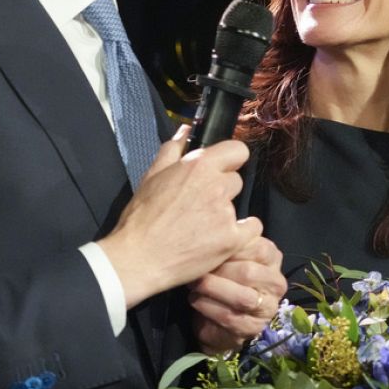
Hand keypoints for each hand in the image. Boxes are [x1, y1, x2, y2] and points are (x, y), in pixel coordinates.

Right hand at [98, 125, 260, 307]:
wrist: (138, 257)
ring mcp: (226, 213)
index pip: (237, 150)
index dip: (230, 160)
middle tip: (201, 205)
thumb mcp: (152, 176)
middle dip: (222, 190)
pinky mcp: (231, 239)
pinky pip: (251, 229)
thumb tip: (185, 130)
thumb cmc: (141, 217)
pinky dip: (240, 234)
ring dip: (225, 214)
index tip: (222, 169)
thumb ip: (173, 149)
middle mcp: (216, 186)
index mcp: (198, 166)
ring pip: (238, 206)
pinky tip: (221, 238)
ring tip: (202, 227)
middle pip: (236, 181)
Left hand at [189, 236, 285, 353]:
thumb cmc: (221, 275)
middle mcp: (276, 283)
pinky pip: (230, 317)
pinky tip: (194, 300)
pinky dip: (209, 307)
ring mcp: (267, 308)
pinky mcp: (253, 329)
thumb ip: (229, 240)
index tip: (207, 246)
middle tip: (196, 266)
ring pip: (241, 297)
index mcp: (272, 259)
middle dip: (219, 269)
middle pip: (249, 273)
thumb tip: (216, 221)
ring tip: (193, 284)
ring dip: (213, 289)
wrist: (214, 315)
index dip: (231, 247)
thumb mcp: (226, 254)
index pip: (259, 248)